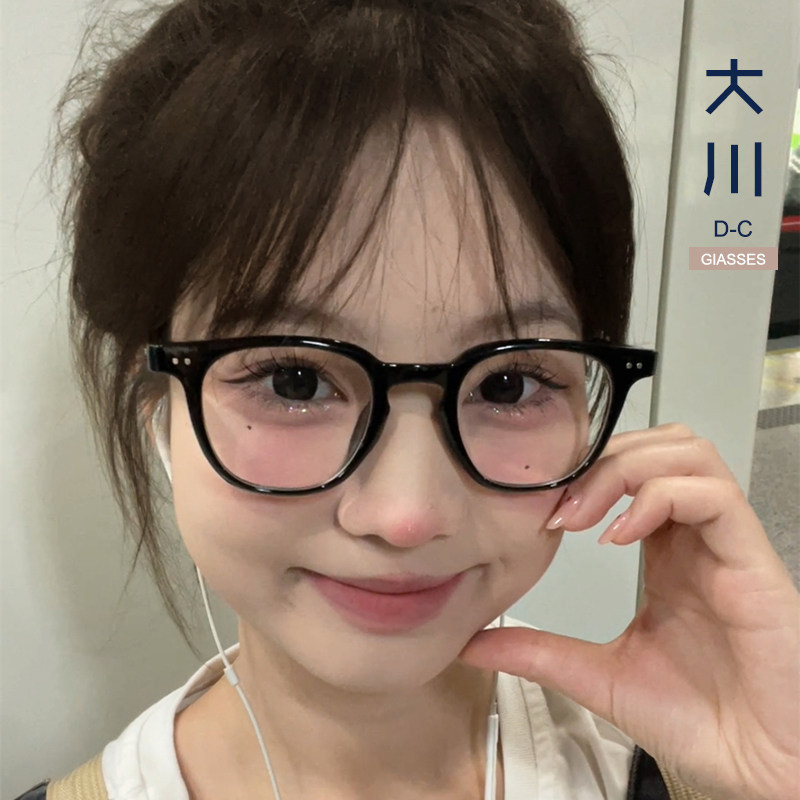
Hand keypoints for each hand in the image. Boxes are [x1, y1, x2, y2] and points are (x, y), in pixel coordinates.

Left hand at [458, 423, 799, 799]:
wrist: (754, 766)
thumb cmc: (695, 718)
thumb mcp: (596, 674)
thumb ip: (538, 651)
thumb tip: (473, 642)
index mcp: (665, 551)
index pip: (631, 470)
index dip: (582, 472)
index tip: (540, 508)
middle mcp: (695, 536)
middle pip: (657, 446)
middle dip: (601, 460)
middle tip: (559, 507)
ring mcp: (725, 544)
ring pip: (687, 454)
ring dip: (627, 468)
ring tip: (585, 517)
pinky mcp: (753, 562)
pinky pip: (714, 497)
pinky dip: (660, 499)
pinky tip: (621, 537)